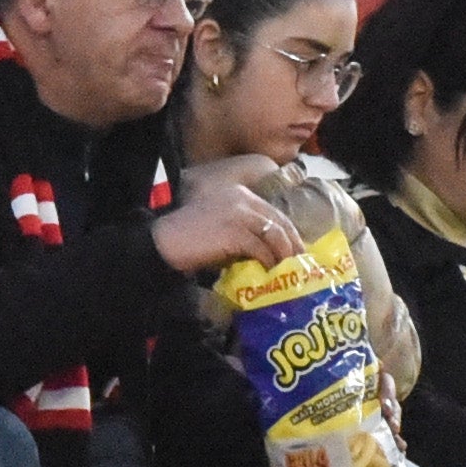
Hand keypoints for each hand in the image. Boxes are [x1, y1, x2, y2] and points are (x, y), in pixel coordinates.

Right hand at [149, 162, 297, 278]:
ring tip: (287, 271)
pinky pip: (261, 249)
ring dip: (283, 255)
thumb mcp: (220, 223)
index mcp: (238, 193)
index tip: (295, 247)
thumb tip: (267, 250)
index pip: (272, 211)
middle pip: (279, 221)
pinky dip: (267, 262)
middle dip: (292, 243)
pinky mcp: (235, 232)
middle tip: (299, 262)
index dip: (288, 230)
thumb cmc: (189, 237)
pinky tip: (269, 273)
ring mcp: (239, 214)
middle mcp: (242, 199)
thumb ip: (242, 227)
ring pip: (274, 235)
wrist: (165, 242)